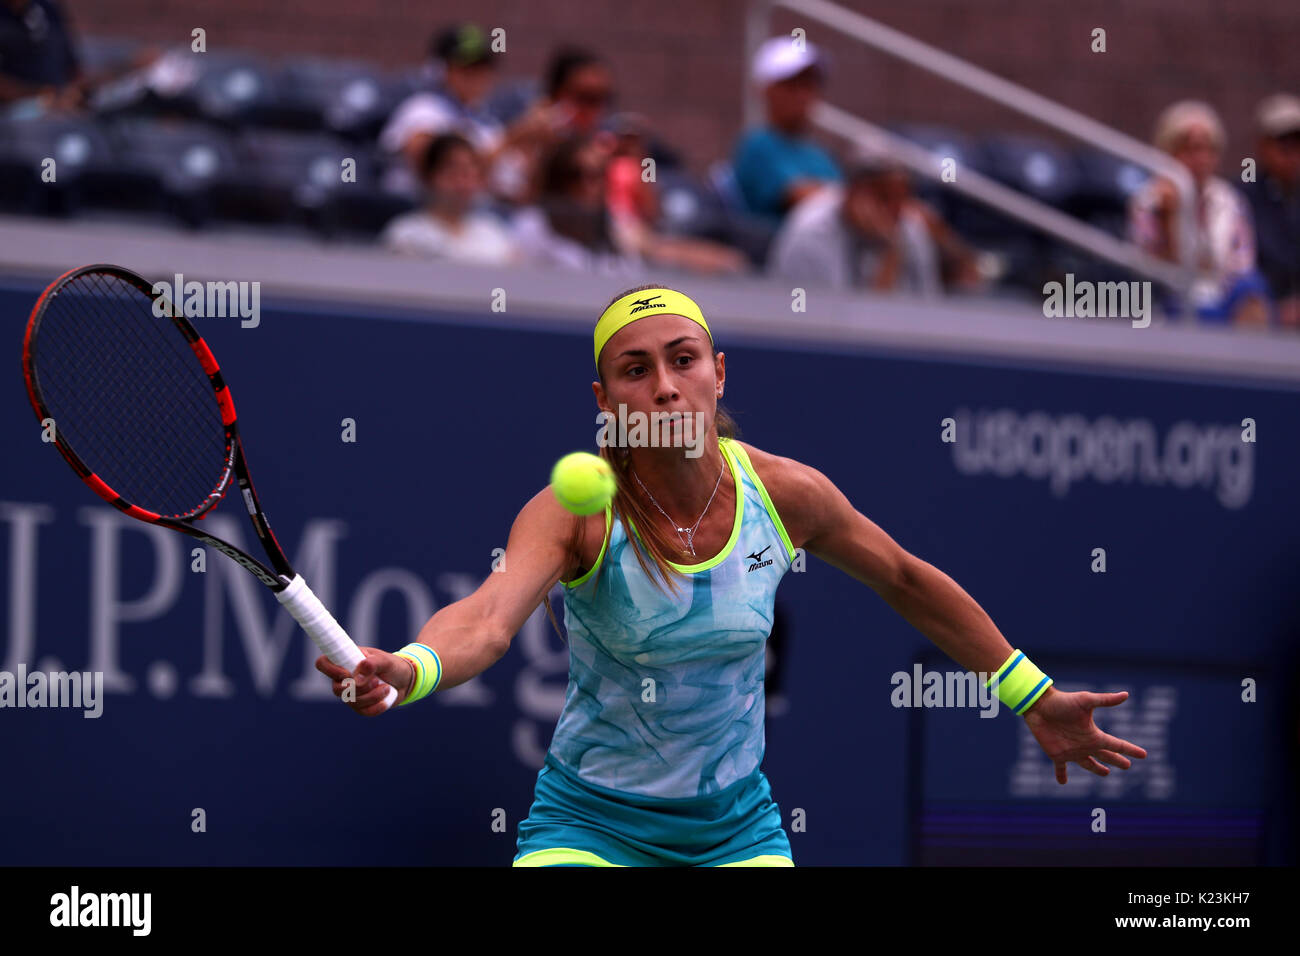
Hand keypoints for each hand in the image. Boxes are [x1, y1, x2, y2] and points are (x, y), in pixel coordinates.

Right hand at [314, 647, 412, 716]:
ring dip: (372, 696)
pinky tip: (386, 700)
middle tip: (376, 681)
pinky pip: (363, 712)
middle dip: (358, 688)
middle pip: (336, 689)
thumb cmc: (392, 665)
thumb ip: (372, 664)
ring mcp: (351, 694)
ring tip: (386, 687)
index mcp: (345, 660)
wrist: (406, 679)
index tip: (348, 673)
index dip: (330, 670)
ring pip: (352, 702)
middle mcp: (344, 678)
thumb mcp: (385, 660)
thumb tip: (357, 677)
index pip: (323, 663)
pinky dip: (376, 707)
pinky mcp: (360, 706)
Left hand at [1021, 687, 1147, 783]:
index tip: (1144, 755)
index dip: (1130, 750)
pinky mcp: (1057, 754)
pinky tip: (1062, 782)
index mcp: (1094, 735)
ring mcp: (1071, 751)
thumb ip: (1105, 700)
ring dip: (1097, 769)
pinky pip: (1060, 768)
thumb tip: (1126, 694)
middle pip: (1105, 756)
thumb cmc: (1062, 702)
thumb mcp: (1086, 701)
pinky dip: (1061, 775)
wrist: (1040, 705)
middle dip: (1116, 761)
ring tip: (1106, 773)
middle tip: (1127, 766)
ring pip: (1088, 764)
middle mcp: (1085, 744)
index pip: (1117, 745)